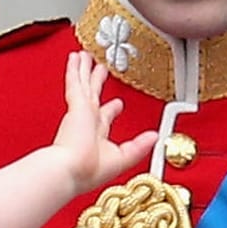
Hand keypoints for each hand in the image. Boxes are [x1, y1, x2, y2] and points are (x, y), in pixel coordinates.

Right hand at [53, 51, 156, 193]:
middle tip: (98, 69)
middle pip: (92, 95)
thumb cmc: (90, 170)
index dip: (112, 109)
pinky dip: (75, 69)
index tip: (118, 103)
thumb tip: (155, 137)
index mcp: (97, 135)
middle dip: (95, 82)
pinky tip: (75, 58)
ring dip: (84, 70)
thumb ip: (139, 146)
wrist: (71, 169)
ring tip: (84, 57)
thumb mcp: (123, 158)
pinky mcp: (76, 105)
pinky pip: (76, 81)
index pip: (105, 117)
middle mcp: (88, 121)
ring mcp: (81, 111)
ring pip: (83, 84)